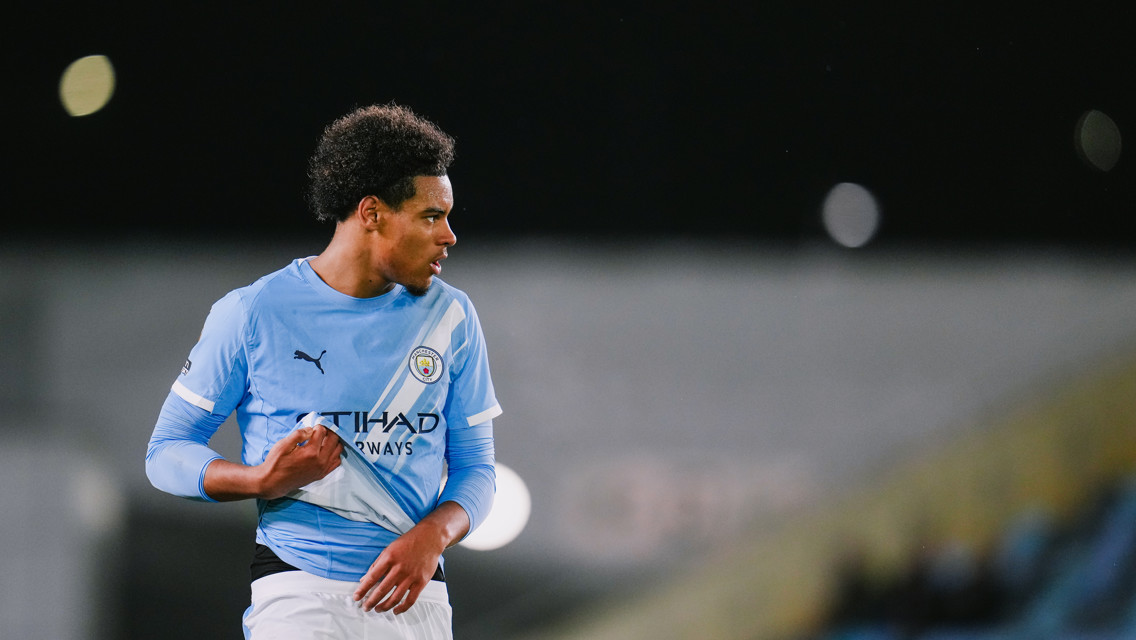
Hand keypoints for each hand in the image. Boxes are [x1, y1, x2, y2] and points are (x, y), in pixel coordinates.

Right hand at [257, 425, 343, 498]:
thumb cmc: (276, 464)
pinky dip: (334, 454)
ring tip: (323, 440)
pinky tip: (325, 451)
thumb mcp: (283, 445)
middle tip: (320, 431)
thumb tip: (311, 429)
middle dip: (328, 431)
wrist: (273, 483)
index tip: (313, 427)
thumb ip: (299, 434)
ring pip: (338, 450)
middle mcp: (320, 461)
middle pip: (334, 439)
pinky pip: (336, 462)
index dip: (317, 426)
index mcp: (311, 452)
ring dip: (333, 442)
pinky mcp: (322, 474)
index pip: (322, 432)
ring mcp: (322, 469)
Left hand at [353, 502, 469, 613]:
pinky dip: (402, 608)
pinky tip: (395, 611)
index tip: (356, 597)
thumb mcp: (388, 549)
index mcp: (389, 558)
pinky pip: (410, 599)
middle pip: (382, 590)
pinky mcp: (421, 581)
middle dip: (371, 601)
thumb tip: (364, 579)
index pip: (372, 577)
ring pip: (395, 597)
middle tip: (366, 607)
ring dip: (384, 606)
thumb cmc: (408, 543)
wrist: (429, 538)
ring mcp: (411, 576)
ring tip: (378, 609)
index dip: (362, 589)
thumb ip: (376, 565)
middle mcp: (399, 568)